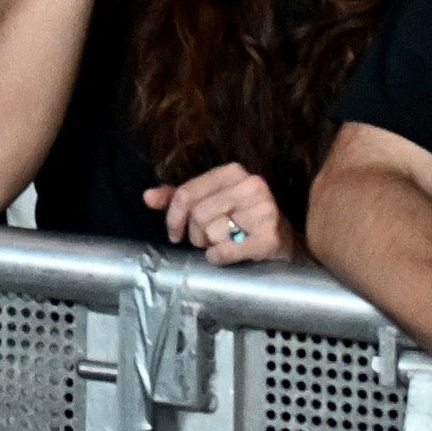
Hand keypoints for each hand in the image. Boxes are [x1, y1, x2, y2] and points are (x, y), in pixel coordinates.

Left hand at [148, 161, 292, 263]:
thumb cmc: (241, 222)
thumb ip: (179, 198)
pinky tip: (231, 255)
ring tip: (225, 243)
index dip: (173, 217)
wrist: (283, 245)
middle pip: (197, 215)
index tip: (175, 232)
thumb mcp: (211, 202)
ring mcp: (263, 211)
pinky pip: (223, 251)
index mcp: (234, 172)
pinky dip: (220, 258)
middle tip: (207, 240)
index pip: (186, 192)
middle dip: (196, 234)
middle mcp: (251, 185)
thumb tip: (148, 196)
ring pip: (210, 233)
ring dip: (211, 246)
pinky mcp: (269, 237)